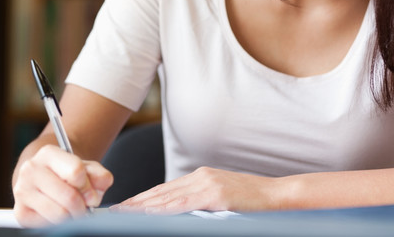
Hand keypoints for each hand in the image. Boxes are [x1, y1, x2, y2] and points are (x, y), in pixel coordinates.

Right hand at [13, 144, 113, 226]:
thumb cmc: (65, 172)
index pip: (76, 172)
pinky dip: (57, 223)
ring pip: (59, 214)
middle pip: (69, 197)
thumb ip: (99, 175)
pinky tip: (57, 212)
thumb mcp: (85, 167)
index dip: (88, 187)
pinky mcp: (20, 212)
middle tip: (83, 206)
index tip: (89, 192)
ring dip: (71, 217)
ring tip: (71, 210)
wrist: (41, 176)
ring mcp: (22, 191)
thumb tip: (98, 190)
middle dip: (82, 206)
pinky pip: (47, 225)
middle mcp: (31, 169)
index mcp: (48, 153)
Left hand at [111, 166, 279, 214]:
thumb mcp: (223, 199)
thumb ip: (201, 202)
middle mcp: (200, 177)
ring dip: (142, 208)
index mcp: (200, 177)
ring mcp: (207, 185)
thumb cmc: (254, 202)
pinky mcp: (215, 195)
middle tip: (113, 212)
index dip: (142, 199)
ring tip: (122, 215)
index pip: (164, 190)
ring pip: (166, 198)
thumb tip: (180, 213)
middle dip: (135, 203)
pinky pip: (183, 205)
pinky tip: (149, 215)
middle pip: (160, 193)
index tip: (123, 208)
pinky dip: (163, 210)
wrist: (280, 196)